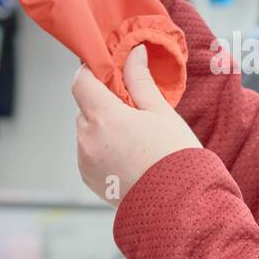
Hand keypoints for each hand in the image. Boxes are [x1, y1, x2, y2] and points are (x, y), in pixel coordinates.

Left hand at [72, 44, 201, 207]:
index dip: (93, 73)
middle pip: (85, 107)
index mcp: (104, 117)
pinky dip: (102, 149)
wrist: (178, 205)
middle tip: (132, 109)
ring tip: (134, 138)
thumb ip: (140, 81)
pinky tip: (128, 156)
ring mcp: (85, 161)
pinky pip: (88, 153)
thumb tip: (133, 53)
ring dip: (102, 127)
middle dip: (103, 103)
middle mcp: (87, 138)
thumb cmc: (174, 156)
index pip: (81, 82)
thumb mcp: (161, 112)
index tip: (110, 73)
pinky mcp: (88, 179)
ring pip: (86, 131)